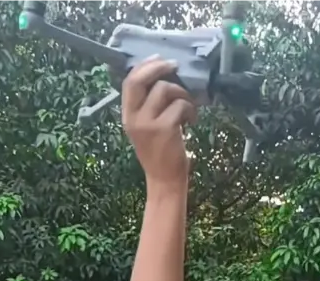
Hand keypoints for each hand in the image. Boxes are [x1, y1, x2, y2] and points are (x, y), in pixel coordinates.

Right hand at [122, 56, 196, 188]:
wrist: (164, 181)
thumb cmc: (159, 154)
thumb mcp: (145, 129)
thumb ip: (147, 106)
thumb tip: (163, 78)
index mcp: (127, 116)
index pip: (130, 82)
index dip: (145, 66)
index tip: (160, 60)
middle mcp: (134, 118)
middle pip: (141, 79)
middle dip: (160, 68)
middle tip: (176, 67)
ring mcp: (148, 123)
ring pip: (166, 89)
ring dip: (182, 94)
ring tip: (188, 107)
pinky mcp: (165, 128)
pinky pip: (180, 105)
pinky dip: (190, 109)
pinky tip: (192, 121)